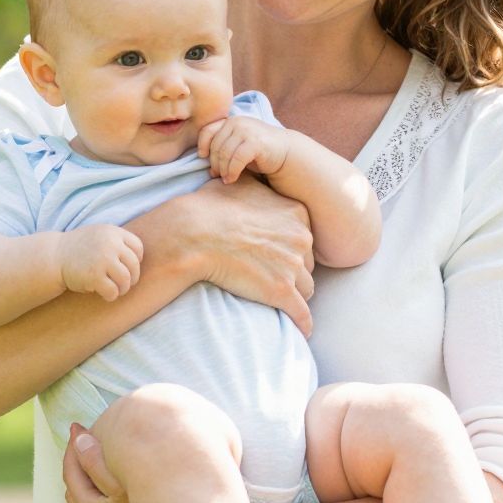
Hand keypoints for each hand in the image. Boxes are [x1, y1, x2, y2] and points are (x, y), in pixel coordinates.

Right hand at [59, 224, 144, 300]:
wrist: (54, 257)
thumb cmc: (79, 249)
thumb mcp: (99, 235)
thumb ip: (117, 241)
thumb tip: (141, 258)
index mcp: (112, 232)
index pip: (138, 247)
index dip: (136, 260)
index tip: (128, 267)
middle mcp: (110, 244)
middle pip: (134, 265)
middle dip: (132, 277)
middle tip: (124, 284)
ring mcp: (102, 259)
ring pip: (126, 279)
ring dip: (123, 288)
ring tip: (117, 290)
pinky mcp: (94, 276)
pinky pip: (113, 291)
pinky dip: (112, 296)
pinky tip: (106, 295)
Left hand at [61, 423, 162, 502]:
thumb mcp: (129, 484)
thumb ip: (98, 461)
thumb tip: (78, 438)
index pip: (71, 474)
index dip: (73, 447)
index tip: (78, 427)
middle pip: (78, 495)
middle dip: (82, 470)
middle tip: (93, 447)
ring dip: (96, 496)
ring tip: (113, 476)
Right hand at [132, 176, 315, 334]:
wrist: (194, 234)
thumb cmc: (210, 208)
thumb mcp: (238, 184)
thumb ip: (255, 183)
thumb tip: (250, 171)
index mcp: (297, 213)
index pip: (305, 238)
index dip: (290, 248)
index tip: (276, 255)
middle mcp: (301, 238)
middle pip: (307, 263)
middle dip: (293, 271)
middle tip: (272, 277)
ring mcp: (293, 266)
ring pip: (306, 288)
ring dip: (294, 294)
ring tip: (280, 300)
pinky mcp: (281, 292)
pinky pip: (302, 314)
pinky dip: (303, 323)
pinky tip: (302, 331)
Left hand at [201, 116, 289, 183]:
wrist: (286, 153)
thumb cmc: (259, 151)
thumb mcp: (237, 143)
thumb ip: (222, 143)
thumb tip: (201, 156)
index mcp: (231, 121)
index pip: (207, 131)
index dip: (202, 146)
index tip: (203, 158)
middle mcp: (237, 122)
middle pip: (215, 146)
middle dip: (214, 163)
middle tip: (217, 175)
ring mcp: (247, 131)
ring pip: (224, 153)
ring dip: (223, 170)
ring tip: (226, 179)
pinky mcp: (255, 142)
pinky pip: (236, 159)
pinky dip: (232, 172)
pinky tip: (232, 179)